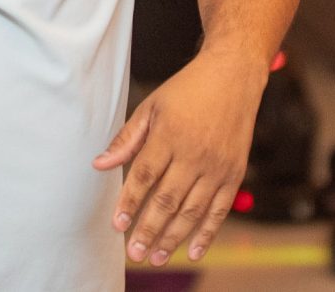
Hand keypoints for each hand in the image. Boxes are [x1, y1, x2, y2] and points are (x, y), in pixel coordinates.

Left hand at [94, 51, 265, 265]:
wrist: (233, 77)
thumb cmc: (187, 90)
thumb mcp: (151, 106)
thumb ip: (126, 139)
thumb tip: (99, 165)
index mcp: (169, 135)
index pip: (144, 176)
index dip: (129, 202)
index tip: (116, 225)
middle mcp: (194, 154)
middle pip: (167, 200)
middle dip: (149, 230)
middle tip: (134, 253)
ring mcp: (217, 166)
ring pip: (192, 211)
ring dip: (173, 238)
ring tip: (155, 257)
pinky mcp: (235, 174)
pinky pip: (220, 211)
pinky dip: (206, 234)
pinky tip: (192, 252)